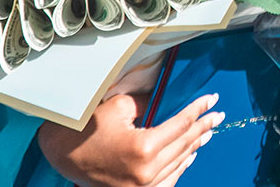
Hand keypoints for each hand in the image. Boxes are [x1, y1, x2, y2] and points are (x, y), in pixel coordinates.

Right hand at [36, 91, 221, 186]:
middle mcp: (146, 172)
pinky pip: (168, 180)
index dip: (199, 110)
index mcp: (143, 148)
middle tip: (217, 115)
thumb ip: (146, 103)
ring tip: (207, 132)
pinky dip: (180, 166)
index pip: (181, 125)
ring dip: (194, 146)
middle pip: (184, 144)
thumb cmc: (85, 129)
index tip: (213, 101)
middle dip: (203, 127)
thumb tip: (165, 100)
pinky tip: (189, 155)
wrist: (61, 156)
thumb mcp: (117, 107)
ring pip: (178, 163)